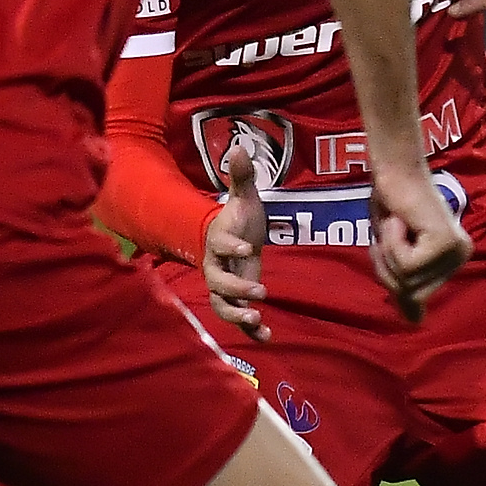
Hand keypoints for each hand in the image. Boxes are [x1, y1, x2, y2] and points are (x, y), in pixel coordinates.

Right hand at [202, 142, 270, 340]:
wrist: (233, 239)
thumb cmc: (238, 219)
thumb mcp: (243, 198)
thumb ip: (241, 177)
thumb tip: (240, 147)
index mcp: (219, 241)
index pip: (221, 245)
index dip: (231, 247)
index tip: (248, 248)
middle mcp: (217, 267)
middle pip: (217, 283)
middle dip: (236, 289)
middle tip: (261, 292)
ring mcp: (225, 286)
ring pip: (222, 305)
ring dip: (238, 315)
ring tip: (257, 320)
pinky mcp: (237, 299)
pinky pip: (240, 318)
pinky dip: (252, 330)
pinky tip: (268, 337)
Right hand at [367, 164, 469, 325]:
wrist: (394, 169)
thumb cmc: (391, 204)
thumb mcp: (393, 253)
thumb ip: (405, 285)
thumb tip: (415, 323)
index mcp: (453, 260)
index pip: (415, 296)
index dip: (391, 275)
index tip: (390, 244)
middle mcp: (461, 256)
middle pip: (410, 293)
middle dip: (386, 267)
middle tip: (390, 232)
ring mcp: (456, 250)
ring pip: (405, 280)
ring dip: (387, 251)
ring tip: (396, 224)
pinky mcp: (444, 242)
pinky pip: (406, 264)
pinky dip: (392, 242)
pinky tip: (400, 220)